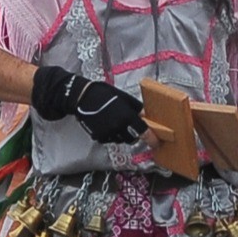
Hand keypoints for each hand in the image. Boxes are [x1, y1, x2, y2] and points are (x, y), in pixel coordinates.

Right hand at [31, 65, 147, 143]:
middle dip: (134, 135)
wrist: (82, 97)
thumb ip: (136, 108)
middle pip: (132, 139)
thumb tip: (144, 116)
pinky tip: (107, 125)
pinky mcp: (98, 136)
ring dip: (122, 135)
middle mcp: (118, 127)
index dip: (151, 138)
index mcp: (126, 116)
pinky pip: (109, 140)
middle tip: (132, 128)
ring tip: (117, 123)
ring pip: (120, 140)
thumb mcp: (123, 97)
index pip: (143, 131)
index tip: (155, 142)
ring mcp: (107, 133)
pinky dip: (111, 135)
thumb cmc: (104, 93)